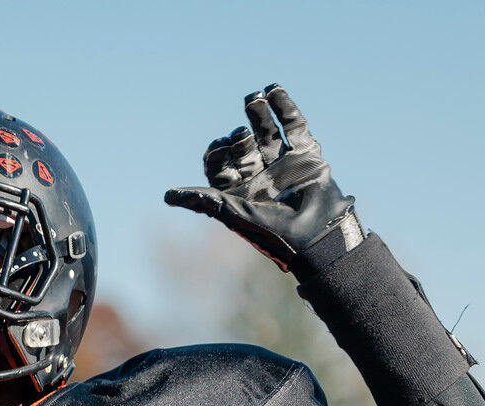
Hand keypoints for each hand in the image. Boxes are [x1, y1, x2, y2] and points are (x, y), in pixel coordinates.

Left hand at [165, 85, 359, 273]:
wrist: (317, 235)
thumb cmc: (273, 232)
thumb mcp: (233, 214)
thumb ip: (203, 201)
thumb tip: (166, 196)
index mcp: (239, 192)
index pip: (220, 166)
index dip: (216, 154)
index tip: (220, 148)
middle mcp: (259, 177)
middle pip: (242, 148)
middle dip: (239, 138)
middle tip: (241, 135)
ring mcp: (283, 164)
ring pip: (267, 133)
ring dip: (259, 114)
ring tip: (253, 97)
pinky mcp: (306, 155)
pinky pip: (294, 128)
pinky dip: (285, 108)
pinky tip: (274, 90)